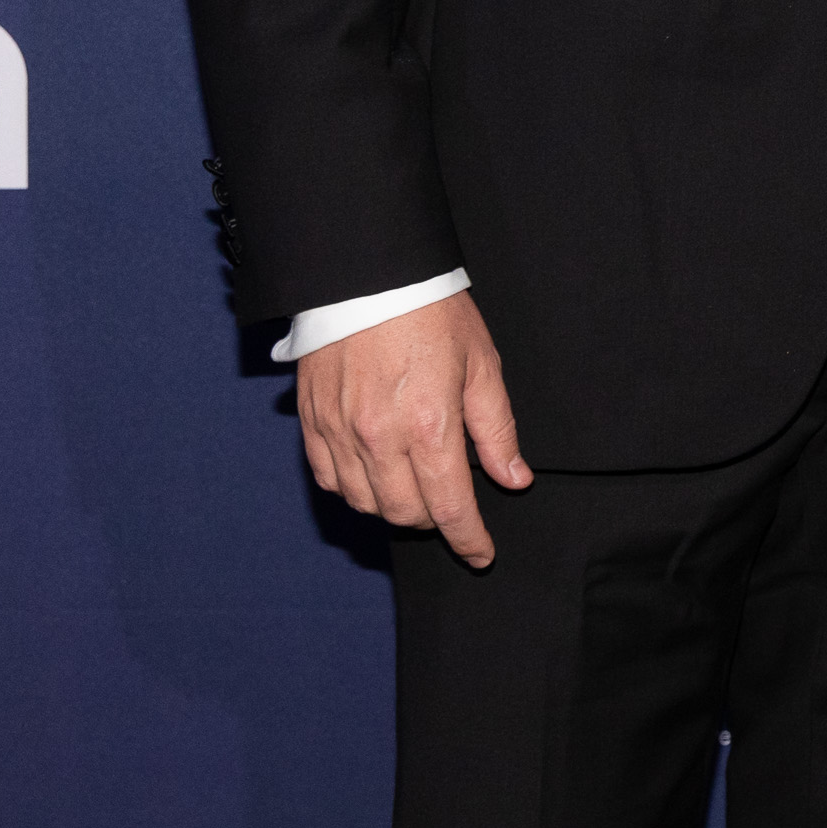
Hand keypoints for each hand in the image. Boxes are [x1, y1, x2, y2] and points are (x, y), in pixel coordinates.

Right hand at [296, 290, 529, 566]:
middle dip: (435, 521)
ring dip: (395, 507)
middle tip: (452, 505)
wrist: (367, 274)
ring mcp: (340, 433)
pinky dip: (355, 489)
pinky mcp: (312, 422)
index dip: (469, 539)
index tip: (481, 553)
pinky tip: (375, 475)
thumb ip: (497, 429)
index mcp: (429, 425)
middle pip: (406, 513)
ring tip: (416, 488)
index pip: (450, 507)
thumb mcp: (482, 364)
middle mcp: (380, 438)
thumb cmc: (431, 313)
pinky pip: (330, 480)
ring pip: (366, 504)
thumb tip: (514, 479)